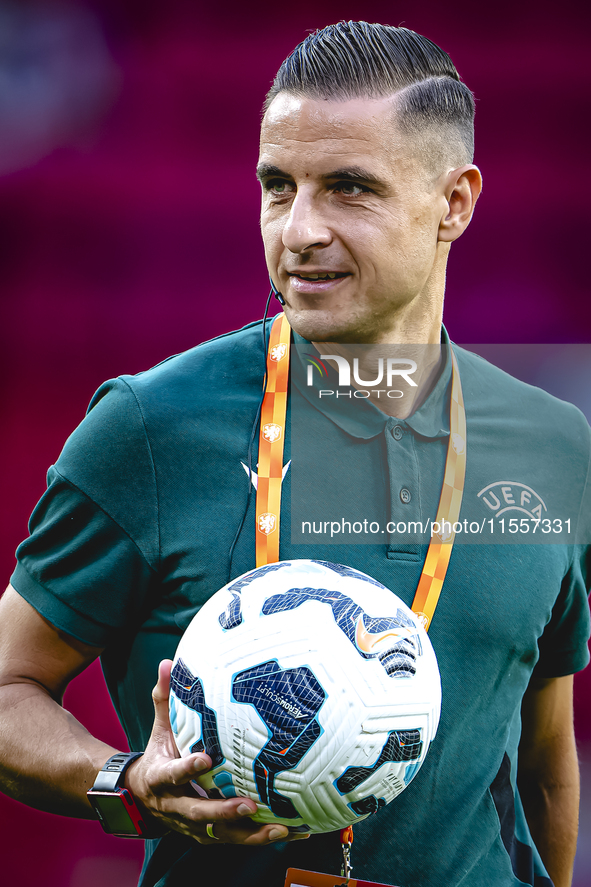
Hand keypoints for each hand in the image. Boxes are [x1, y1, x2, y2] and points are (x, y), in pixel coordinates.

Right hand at [125, 659, 309, 844]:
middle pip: (200, 814)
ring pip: (222, 834)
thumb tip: (168, 663)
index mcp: (161, 779)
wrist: (144, 796)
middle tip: (250, 804)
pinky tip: (292, 832)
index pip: (172, 775)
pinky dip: (262, 838)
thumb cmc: (160, 754)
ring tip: (281, 828)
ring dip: (251, 834)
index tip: (205, 759)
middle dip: (225, 811)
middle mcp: (176, 807)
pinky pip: (237, 839)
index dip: (188, 769)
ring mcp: (194, 825)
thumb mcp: (160, 728)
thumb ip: (165, 698)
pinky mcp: (210, 835)